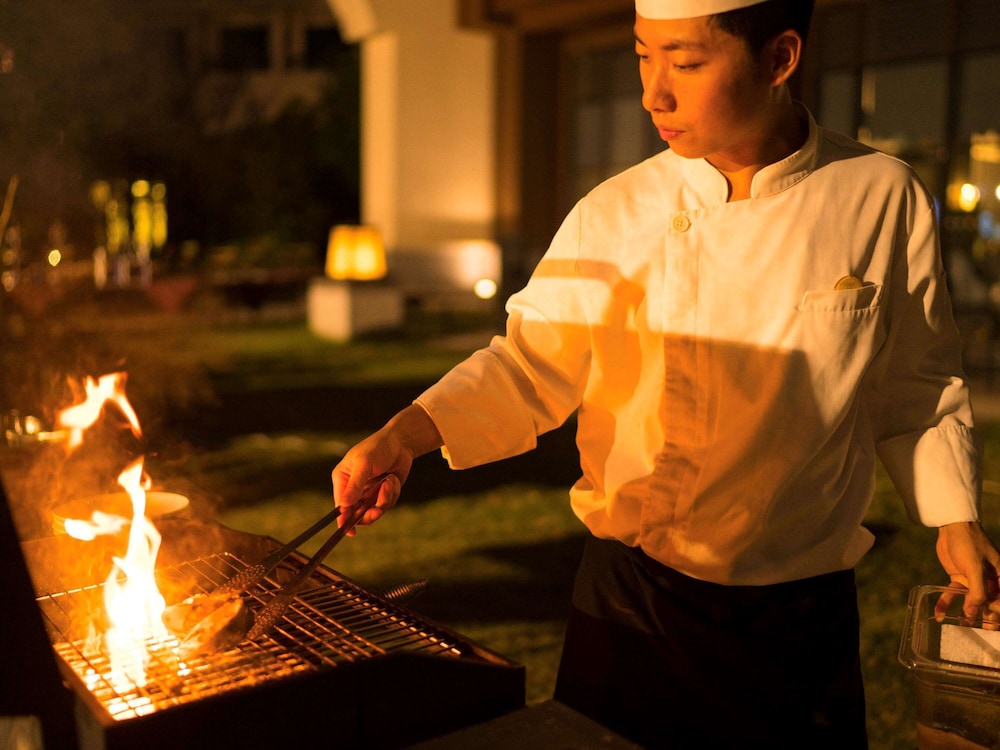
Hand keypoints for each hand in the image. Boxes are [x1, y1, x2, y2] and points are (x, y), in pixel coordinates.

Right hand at [331, 405, 442, 531]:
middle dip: (370, 513)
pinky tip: (394, 479)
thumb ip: (355, 485)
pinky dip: (393, 493)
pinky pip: (387, 504)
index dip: (343, 520)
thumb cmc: (378, 448)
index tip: (349, 531)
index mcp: (342, 479)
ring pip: (374, 510)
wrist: (401, 443)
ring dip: (385, 498)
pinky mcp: (382, 494)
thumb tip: (343, 505)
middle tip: (377, 510)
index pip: (340, 505)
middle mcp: (353, 489)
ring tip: (390, 481)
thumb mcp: (364, 463)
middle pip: (357, 514)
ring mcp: (368, 493)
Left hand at [934, 521, 999, 623]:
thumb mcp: (975, 567)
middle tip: (978, 635)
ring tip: (960, 629)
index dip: (997, 615)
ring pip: (971, 603)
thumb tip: (973, 613)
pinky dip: (946, 604)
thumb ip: (977, 591)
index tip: (991, 628)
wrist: (952, 527)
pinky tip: (939, 614)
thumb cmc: (970, 543)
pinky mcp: (959, 578)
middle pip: (989, 605)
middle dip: (984, 620)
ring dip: (965, 615)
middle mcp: (990, 582)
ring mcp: (974, 581)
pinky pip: (953, 594)